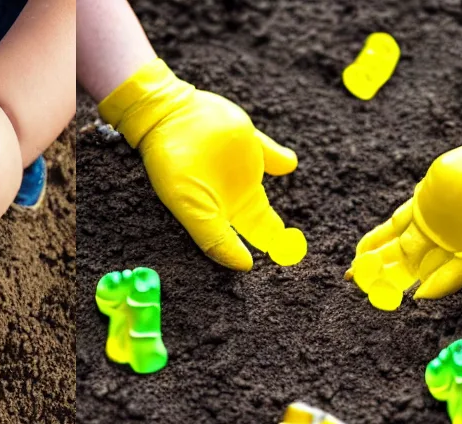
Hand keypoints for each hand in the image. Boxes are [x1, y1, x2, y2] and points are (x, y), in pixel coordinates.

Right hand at [99, 58, 305, 270]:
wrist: (167, 118)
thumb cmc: (174, 170)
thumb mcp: (194, 211)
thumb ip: (218, 240)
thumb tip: (246, 267)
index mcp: (225, 216)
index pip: (254, 239)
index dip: (271, 249)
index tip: (284, 259)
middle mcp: (236, 198)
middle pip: (265, 225)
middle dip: (279, 240)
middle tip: (293, 251)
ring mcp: (245, 171)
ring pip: (269, 196)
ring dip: (282, 212)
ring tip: (293, 232)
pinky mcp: (251, 143)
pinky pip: (275, 157)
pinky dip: (284, 161)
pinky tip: (289, 164)